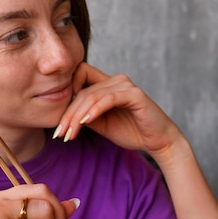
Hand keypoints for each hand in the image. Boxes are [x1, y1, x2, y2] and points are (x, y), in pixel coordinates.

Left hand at [54, 62, 181, 160]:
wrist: (157, 141)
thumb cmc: (131, 132)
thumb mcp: (101, 125)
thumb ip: (85, 116)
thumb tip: (63, 116)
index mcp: (107, 84)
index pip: (79, 77)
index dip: (66, 95)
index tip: (60, 120)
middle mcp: (116, 80)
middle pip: (82, 90)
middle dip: (68, 114)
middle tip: (60, 134)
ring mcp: (126, 85)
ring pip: (92, 95)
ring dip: (77, 116)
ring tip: (69, 134)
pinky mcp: (134, 95)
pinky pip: (109, 99)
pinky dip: (95, 110)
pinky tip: (85, 122)